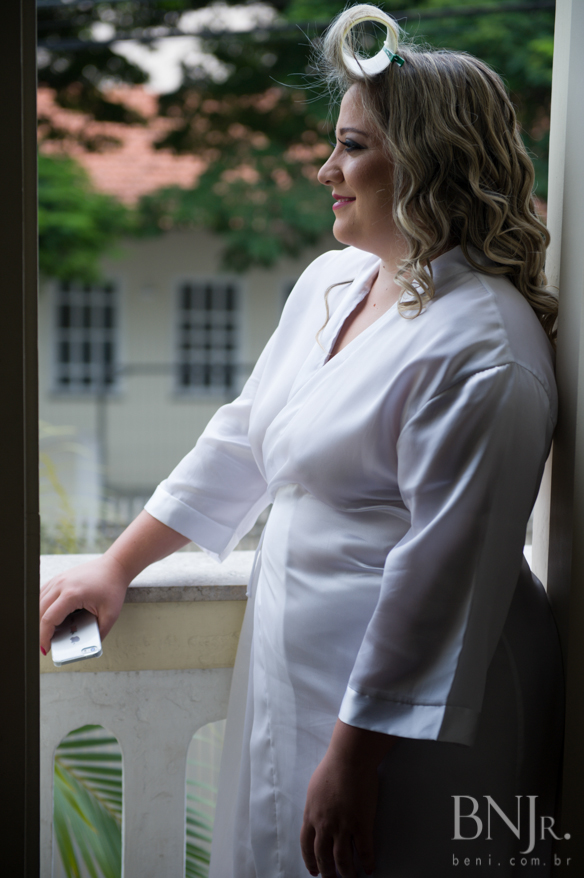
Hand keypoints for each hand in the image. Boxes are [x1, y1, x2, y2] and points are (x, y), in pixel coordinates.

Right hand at [39, 554, 129, 654]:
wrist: (114, 567)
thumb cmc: (113, 588)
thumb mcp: (110, 615)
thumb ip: (98, 634)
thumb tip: (87, 649)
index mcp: (72, 594)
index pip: (49, 619)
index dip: (44, 637)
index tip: (45, 649)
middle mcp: (61, 585)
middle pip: (39, 612)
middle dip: (39, 631)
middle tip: (46, 644)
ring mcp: (58, 580)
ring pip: (38, 603)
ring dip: (39, 619)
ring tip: (48, 632)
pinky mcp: (58, 578)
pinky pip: (42, 595)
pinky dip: (42, 607)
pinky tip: (48, 617)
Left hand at [300, 720, 395, 877]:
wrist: (349, 759)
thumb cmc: (333, 767)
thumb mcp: (314, 789)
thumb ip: (314, 806)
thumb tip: (315, 815)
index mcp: (311, 815)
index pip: (307, 846)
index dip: (310, 860)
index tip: (314, 870)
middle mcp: (325, 825)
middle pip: (323, 857)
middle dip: (327, 872)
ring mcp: (343, 826)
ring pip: (343, 860)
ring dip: (347, 873)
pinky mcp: (361, 824)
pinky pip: (364, 850)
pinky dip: (367, 862)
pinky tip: (369, 868)